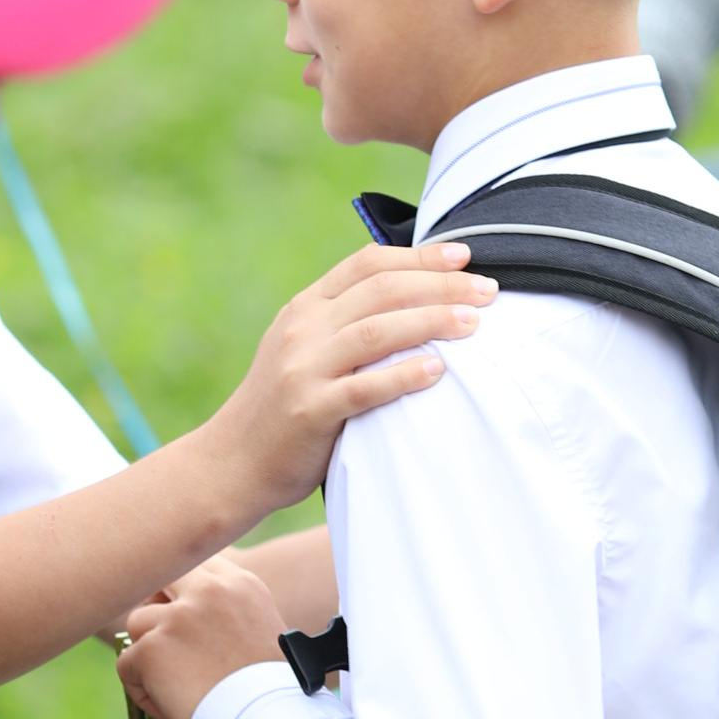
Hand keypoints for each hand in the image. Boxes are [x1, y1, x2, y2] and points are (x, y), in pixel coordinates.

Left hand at [120, 558, 288, 718]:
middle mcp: (209, 591)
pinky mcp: (152, 648)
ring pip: (138, 622)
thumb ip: (226, 609)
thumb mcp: (261, 631)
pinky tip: (170, 706)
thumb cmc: (269, 692)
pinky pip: (127, 665)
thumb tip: (184, 608)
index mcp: (240, 584)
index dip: (182, 588)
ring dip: (149, 654)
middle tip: (167, 643)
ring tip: (176, 686)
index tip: (181, 609)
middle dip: (157, 607)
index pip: (196, 562)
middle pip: (160, 578)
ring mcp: (178, 617)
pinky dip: (142, 690)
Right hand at [206, 239, 492, 524]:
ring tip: (473, 325)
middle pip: (381, 291)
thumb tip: (415, 302)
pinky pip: (364, 388)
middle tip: (487, 292)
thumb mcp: (303, 350)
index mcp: (305, 308)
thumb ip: (344, 323)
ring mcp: (303, 369)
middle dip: (440, 286)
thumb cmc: (282, 407)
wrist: (231, 462)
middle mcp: (302, 329)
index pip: (367, 265)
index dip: (419, 256)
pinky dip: (403, 375)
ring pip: (376, 331)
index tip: (463, 257)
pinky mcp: (309, 411)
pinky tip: (438, 370)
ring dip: (431, 322)